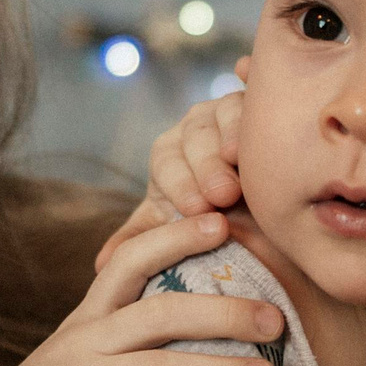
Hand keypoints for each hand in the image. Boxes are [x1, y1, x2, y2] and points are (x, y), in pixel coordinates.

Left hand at [95, 81, 248, 269]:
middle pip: (195, 137)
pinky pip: (255, 101)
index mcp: (170, 153)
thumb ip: (144, 240)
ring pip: (224, 113)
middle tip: (223, 196)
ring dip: (232, 137)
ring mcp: (228, 110)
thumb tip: (101, 264)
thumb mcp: (175, 228)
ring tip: (240, 161)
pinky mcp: (260, 103)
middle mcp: (196, 127)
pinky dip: (256, 113)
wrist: (260, 205)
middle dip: (206, 167)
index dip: (180, 185)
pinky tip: (264, 134)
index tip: (195, 210)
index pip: (167, 162)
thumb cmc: (214, 218)